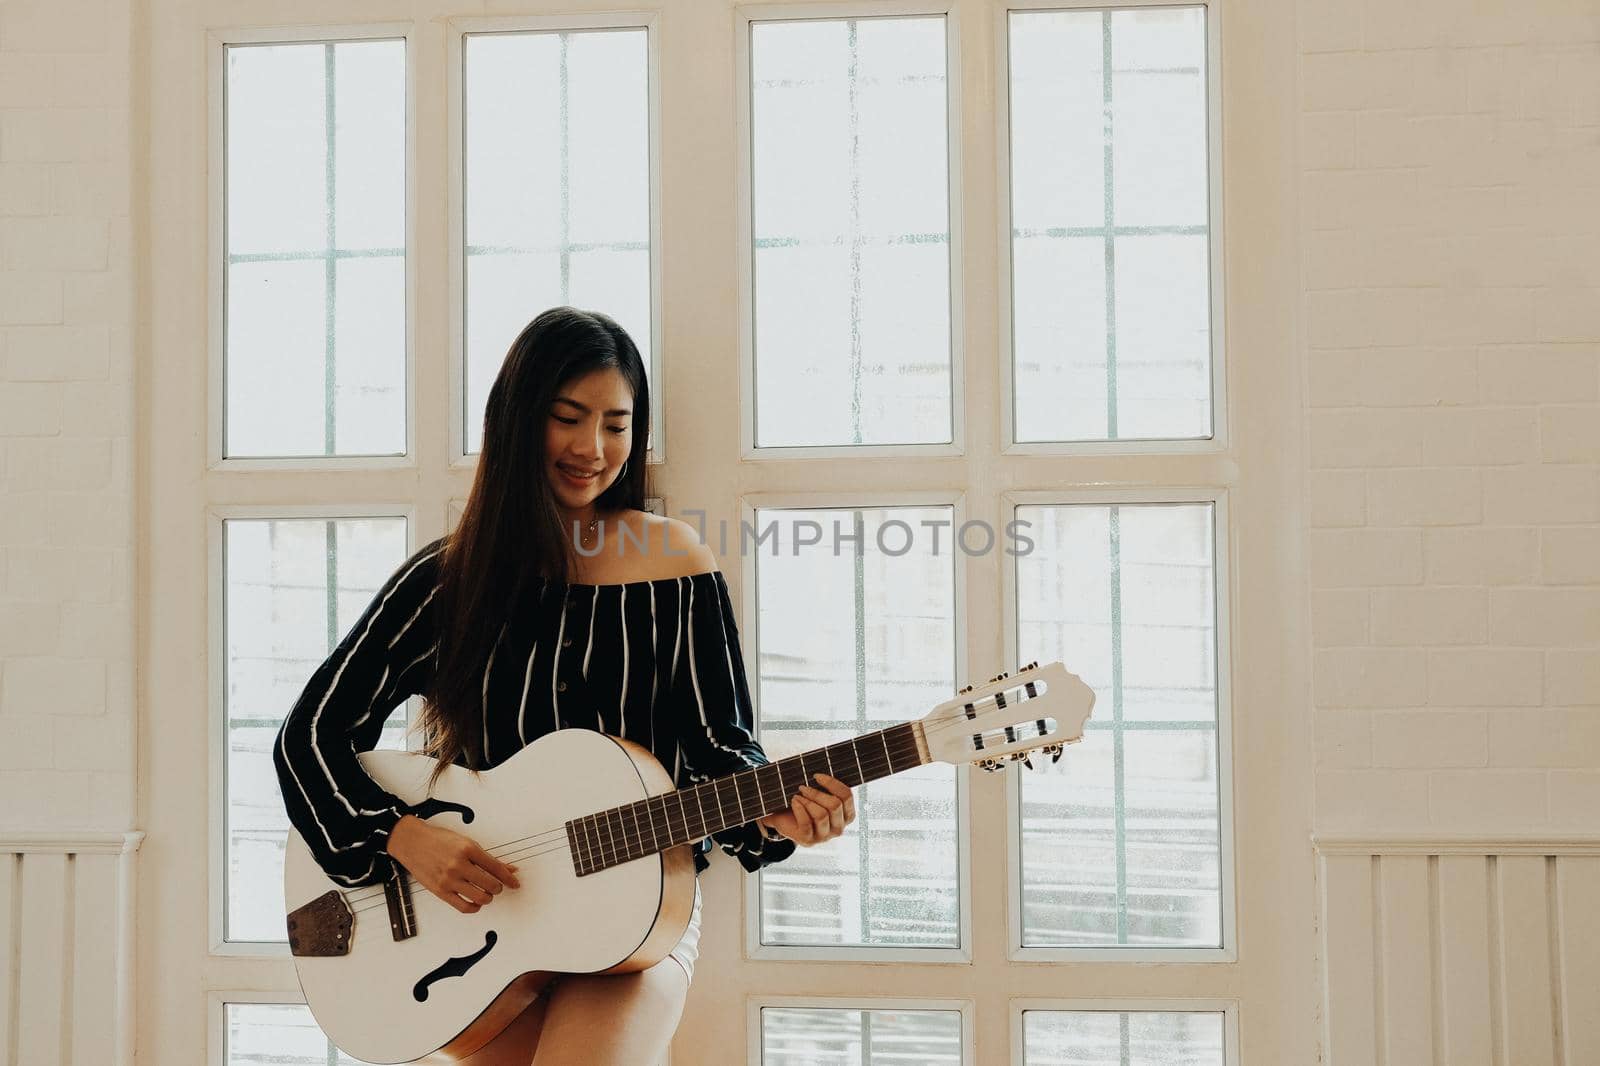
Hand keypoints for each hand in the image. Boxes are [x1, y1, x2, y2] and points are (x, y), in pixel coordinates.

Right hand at [385, 814, 520, 913]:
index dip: (509, 878)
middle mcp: (459, 864)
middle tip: (497, 886)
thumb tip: (507, 868)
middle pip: (491, 884)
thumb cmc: (438, 840)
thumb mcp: (466, 842)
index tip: (515, 883)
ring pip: (480, 897)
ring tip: (486, 893)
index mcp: (468, 849)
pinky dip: (474, 907)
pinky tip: (475, 902)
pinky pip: (463, 906)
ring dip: (488, 898)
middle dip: (498, 888)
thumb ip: (487, 857)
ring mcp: (449, 879)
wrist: (412, 842)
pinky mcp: (440, 891)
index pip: (496, 868)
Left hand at [757, 773, 855, 845]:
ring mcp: (824, 836)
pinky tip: (794, 801)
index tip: (816, 775)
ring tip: (797, 795)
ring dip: (807, 800)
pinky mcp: (808, 840)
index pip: (847, 796)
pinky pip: (807, 823)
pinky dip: (799, 809)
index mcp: (846, 815)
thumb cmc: (804, 803)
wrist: (783, 819)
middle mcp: (838, 828)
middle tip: (802, 787)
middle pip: (835, 805)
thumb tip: (829, 762)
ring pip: (821, 815)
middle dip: (817, 793)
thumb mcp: (818, 793)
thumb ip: (827, 784)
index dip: (832, 783)